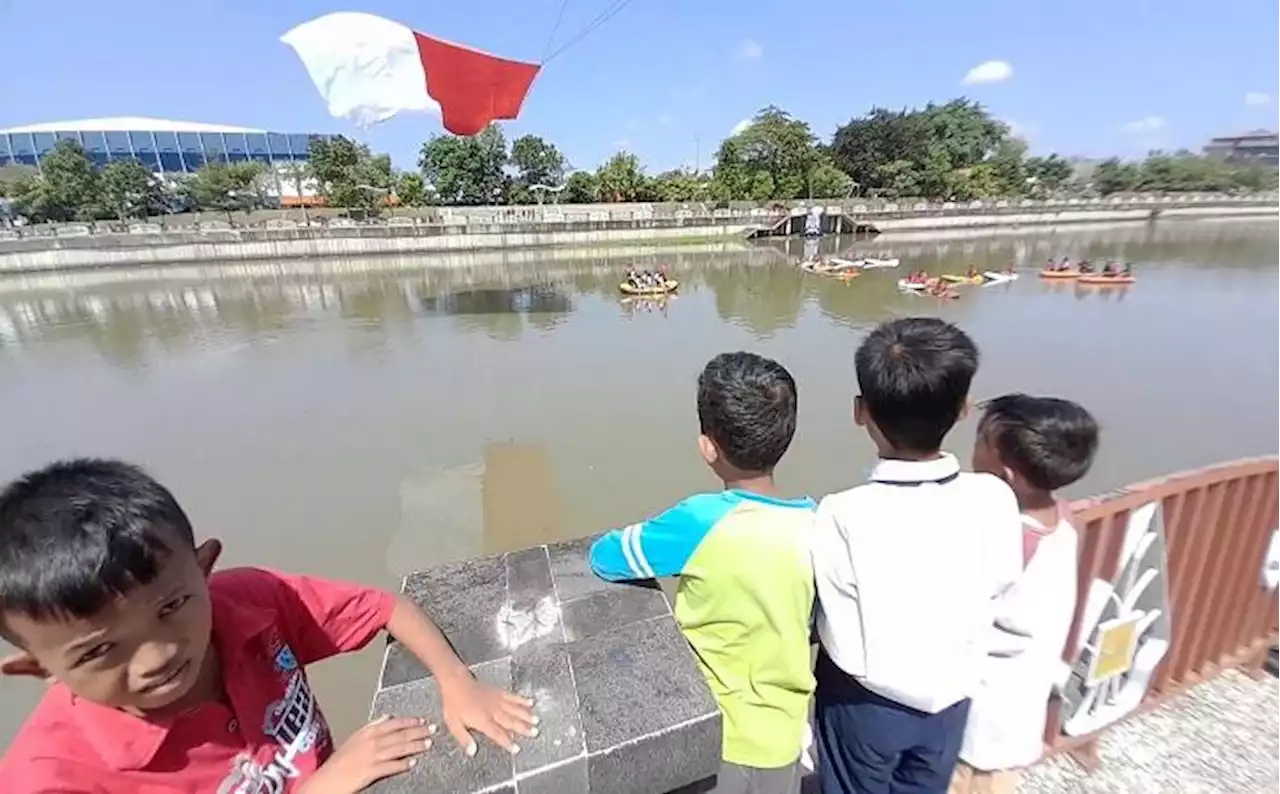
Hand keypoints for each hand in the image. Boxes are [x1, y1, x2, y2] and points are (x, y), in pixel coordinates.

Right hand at [300, 716, 434, 793]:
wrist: (325, 782)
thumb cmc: (339, 763)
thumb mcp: (354, 740)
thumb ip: (372, 728)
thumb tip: (387, 717)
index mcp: (365, 733)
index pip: (392, 723)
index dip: (409, 721)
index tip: (422, 720)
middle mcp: (369, 742)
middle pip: (398, 734)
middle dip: (417, 731)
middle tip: (433, 729)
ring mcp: (369, 757)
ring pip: (397, 748)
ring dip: (414, 746)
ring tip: (428, 744)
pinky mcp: (369, 772)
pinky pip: (389, 766)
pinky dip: (402, 764)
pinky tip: (412, 763)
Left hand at [439, 673, 537, 755]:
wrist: (456, 682)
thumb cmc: (454, 704)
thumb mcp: (453, 724)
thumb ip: (464, 739)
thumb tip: (472, 752)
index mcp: (483, 721)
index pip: (498, 734)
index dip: (508, 742)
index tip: (517, 749)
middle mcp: (493, 711)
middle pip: (511, 721)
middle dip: (523, 728)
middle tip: (535, 733)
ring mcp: (497, 700)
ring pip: (514, 709)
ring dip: (526, 715)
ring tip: (536, 720)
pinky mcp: (497, 691)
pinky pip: (512, 696)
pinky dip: (522, 699)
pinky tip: (530, 702)